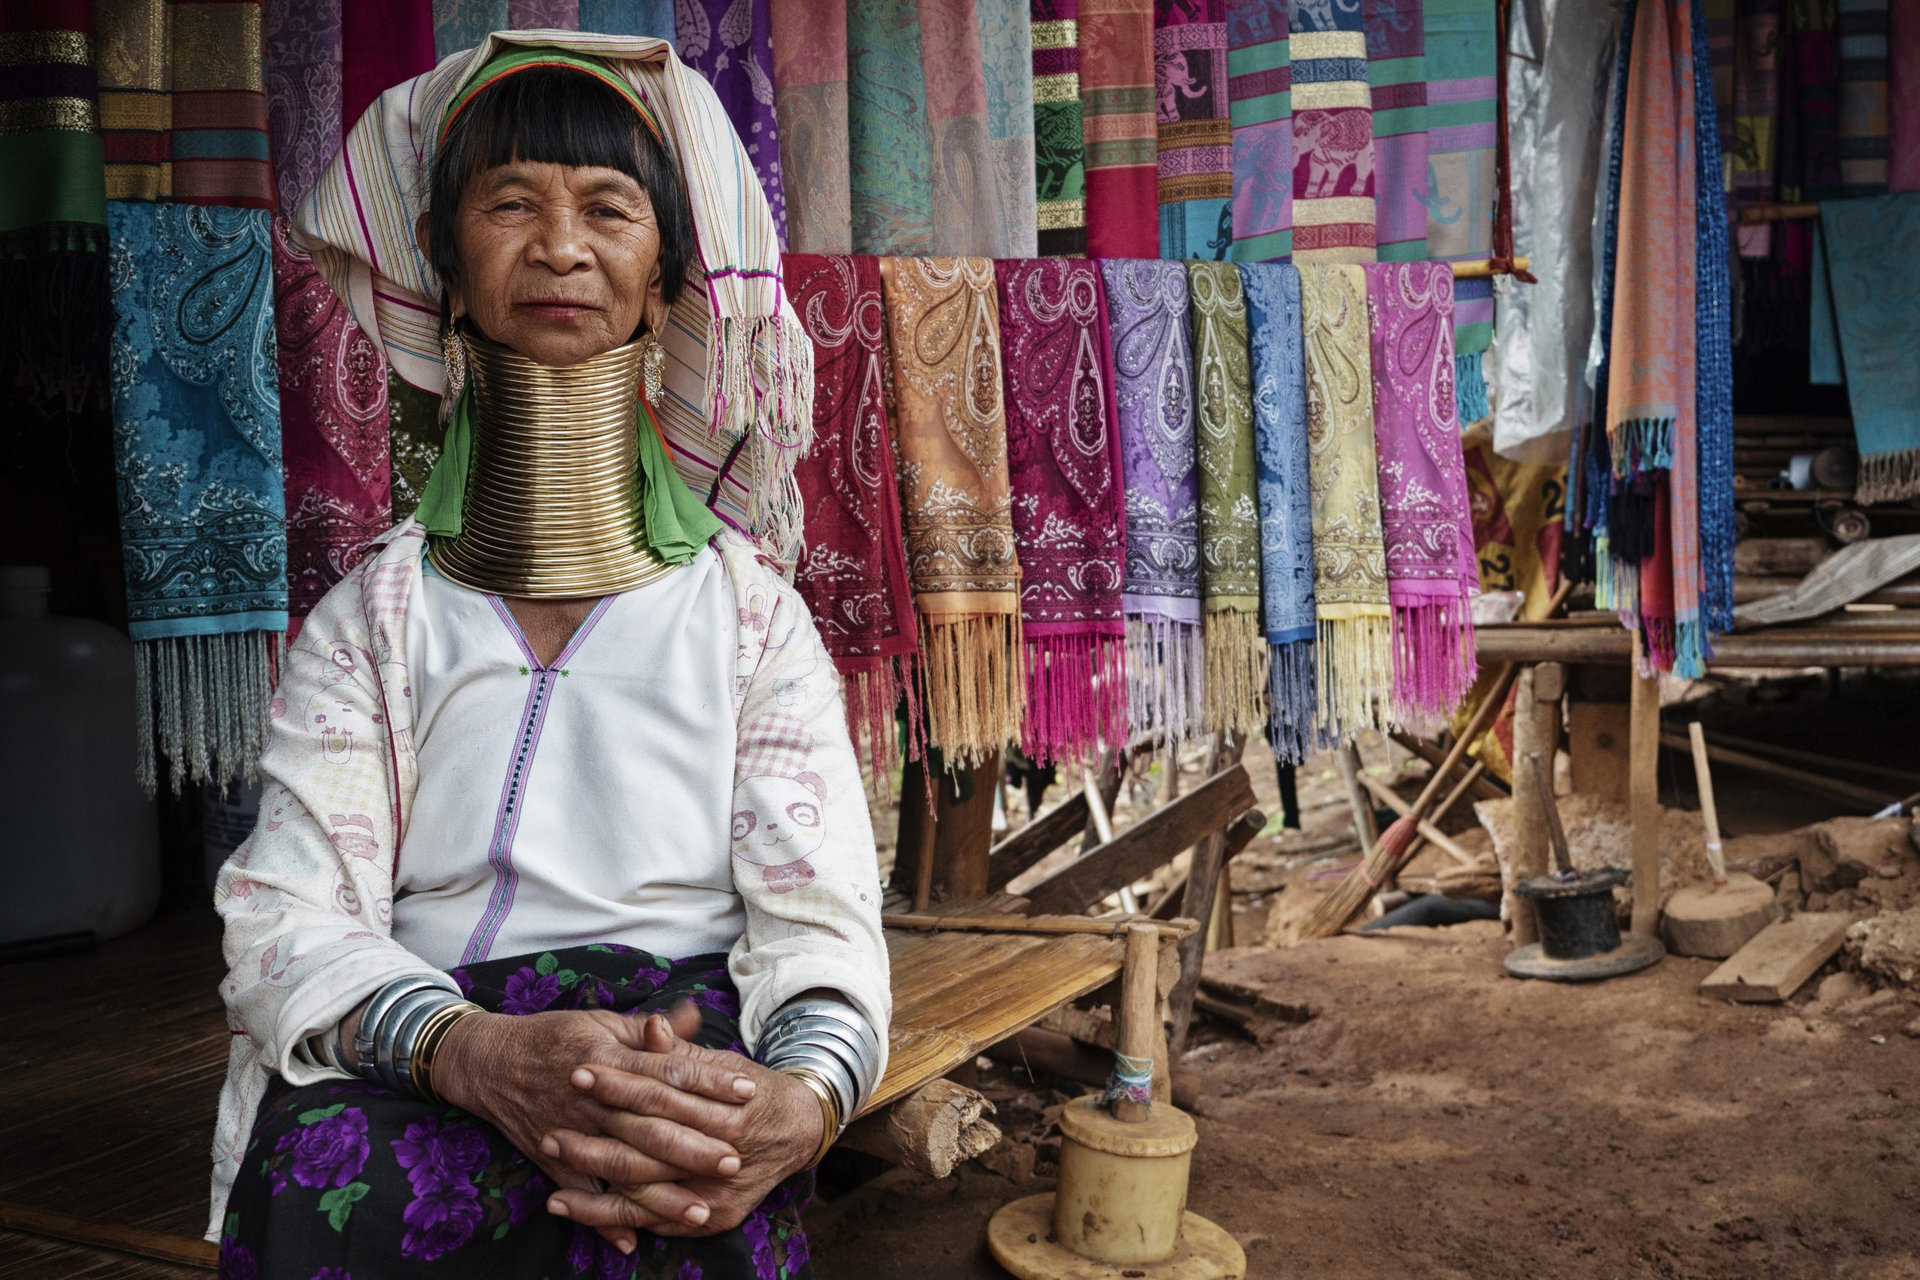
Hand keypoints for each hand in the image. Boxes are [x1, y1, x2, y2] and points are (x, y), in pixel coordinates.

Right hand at [433, 1004, 757, 1247]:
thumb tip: (696, 1015)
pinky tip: (634, 1241)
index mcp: (609, 1057)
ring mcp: (573, 1132)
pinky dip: (603, 1221)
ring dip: (661, 1193)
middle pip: (651, 1126)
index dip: (710, 1082)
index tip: (748, 1092)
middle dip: (694, 1146)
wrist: (489, 1062)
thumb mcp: (602, 1021)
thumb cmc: (554, 1036)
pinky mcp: (553, 1161)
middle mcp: (593, 1098)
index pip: (669, 1071)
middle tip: (735, 1160)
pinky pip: (583, 1195)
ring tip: (701, 1210)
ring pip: (623, 1168)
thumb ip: (650, 1028)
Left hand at [541, 1011, 826, 1236]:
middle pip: (646, 1149)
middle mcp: (722, 1156)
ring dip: (590, 1185)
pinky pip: (651, 1222)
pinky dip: (608, 1219)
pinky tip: (569, 1207)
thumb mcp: (725, 1066)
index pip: (661, 1096)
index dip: (619, 1084)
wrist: (798, 1132)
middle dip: (594, 1139)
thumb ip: (683, 1054)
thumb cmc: (753, 1092)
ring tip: (548, 1171)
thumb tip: (652, 1026)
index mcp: (727, 1112)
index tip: (580, 1070)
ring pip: (643, 1193)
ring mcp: (718, 1193)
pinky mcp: (712, 1218)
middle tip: (549, 1129)